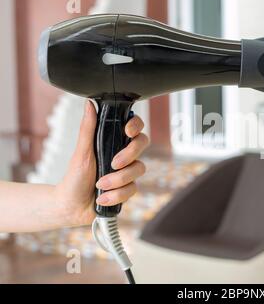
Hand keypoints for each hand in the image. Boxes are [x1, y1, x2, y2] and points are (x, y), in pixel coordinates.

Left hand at [55, 101, 148, 225]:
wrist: (72, 206)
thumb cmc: (75, 177)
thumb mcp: (81, 152)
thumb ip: (88, 128)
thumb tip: (89, 104)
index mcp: (113, 142)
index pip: (134, 127)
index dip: (135, 125)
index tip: (127, 131)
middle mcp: (124, 154)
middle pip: (142, 143)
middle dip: (129, 154)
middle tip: (113, 163)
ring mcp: (128, 171)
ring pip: (139, 168)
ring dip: (118, 179)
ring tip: (100, 185)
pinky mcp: (128, 188)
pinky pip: (133, 188)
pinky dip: (116, 194)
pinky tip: (103, 198)